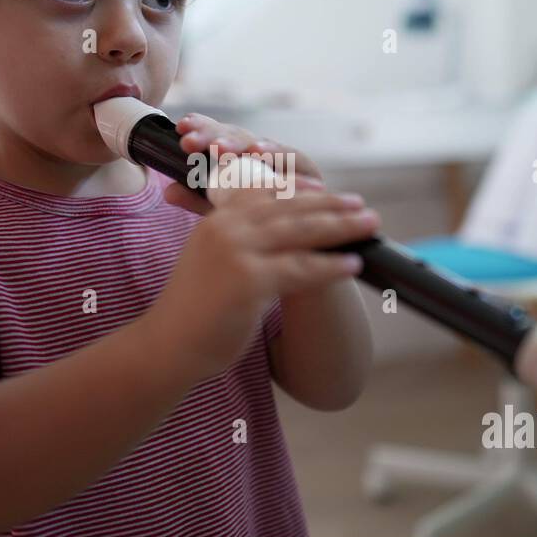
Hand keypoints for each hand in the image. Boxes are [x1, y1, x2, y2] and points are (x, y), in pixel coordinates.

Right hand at [148, 186, 380, 381]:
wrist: (168, 346)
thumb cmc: (192, 311)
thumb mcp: (211, 262)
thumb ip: (236, 241)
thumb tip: (274, 233)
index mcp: (217, 221)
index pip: (264, 194)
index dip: (299, 190)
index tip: (327, 189)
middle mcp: (226, 229)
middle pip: (288, 208)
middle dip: (328, 204)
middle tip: (359, 203)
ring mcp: (237, 252)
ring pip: (300, 232)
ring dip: (340, 227)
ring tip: (368, 224)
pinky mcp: (249, 281)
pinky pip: (301, 269)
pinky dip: (330, 266)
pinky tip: (352, 265)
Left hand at [164, 112, 327, 215]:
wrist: (307, 250)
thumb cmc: (262, 225)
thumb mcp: (226, 211)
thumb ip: (198, 200)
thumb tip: (167, 191)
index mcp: (240, 158)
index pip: (218, 137)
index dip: (201, 129)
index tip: (180, 128)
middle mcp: (262, 154)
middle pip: (236, 135)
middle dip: (212, 134)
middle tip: (190, 140)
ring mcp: (285, 161)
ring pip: (262, 144)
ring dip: (239, 144)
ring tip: (218, 148)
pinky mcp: (308, 173)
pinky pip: (293, 160)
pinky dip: (276, 155)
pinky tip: (259, 154)